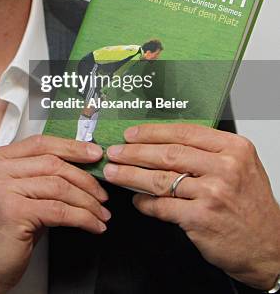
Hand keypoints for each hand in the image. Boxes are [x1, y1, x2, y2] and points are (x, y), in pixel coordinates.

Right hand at [0, 134, 108, 292]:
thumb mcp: (15, 194)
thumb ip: (38, 176)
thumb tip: (79, 167)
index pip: (40, 143)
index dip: (71, 147)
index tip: (94, 153)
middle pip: (52, 162)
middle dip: (85, 178)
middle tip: (102, 192)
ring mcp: (2, 188)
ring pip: (59, 186)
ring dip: (87, 201)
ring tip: (100, 212)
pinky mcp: (13, 211)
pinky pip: (59, 210)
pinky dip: (82, 217)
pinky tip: (92, 224)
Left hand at [103, 123, 279, 290]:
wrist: (270, 247)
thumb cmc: (251, 205)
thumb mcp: (240, 167)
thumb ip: (208, 151)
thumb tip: (164, 140)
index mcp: (233, 149)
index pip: (184, 132)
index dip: (152, 132)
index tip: (132, 134)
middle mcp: (225, 168)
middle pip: (167, 154)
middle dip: (134, 152)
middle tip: (115, 152)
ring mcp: (212, 194)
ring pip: (160, 179)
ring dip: (130, 175)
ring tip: (115, 173)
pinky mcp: (201, 219)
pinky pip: (163, 206)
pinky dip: (145, 203)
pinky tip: (137, 200)